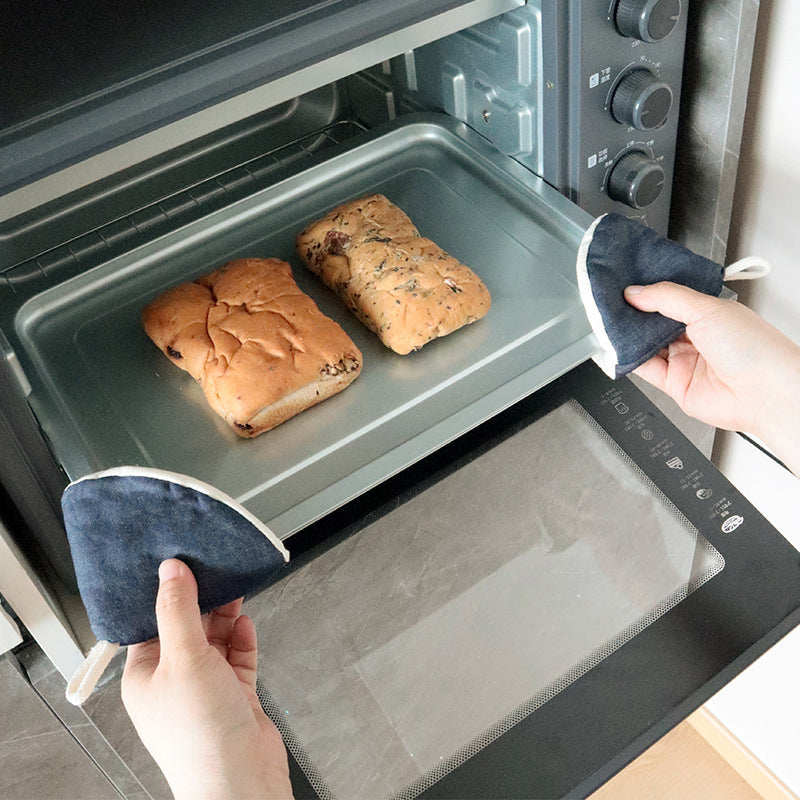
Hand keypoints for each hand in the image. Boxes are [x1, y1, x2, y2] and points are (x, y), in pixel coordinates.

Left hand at [121, 559, 292, 799]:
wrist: (240, 780)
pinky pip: (237, 658)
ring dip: (225, 617)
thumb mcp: (183, 659)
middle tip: (216, 570)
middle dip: (202, 601)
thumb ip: (179, 611)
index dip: (166, 594)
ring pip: (215, 641)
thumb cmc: (200, 734)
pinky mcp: (234, 696)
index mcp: (145, 676)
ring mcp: (205, 689)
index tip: (181, 564)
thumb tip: (171, 571)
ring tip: (236, 590)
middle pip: (186, 628)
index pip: (151, 623)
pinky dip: (242, 640)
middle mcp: (173, 681)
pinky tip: (246, 625)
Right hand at [624, 281, 799, 475]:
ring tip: (609, 323)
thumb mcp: (707, 309)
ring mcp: (685, 361)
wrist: (764, 393)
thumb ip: (667, 298)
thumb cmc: (754, 349)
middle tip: (611, 303)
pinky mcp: (675, 385)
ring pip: (646, 345)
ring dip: (628, 337)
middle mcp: (696, 336)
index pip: (670, 298)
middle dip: (633, 313)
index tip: (625, 285)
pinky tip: (617, 349)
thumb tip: (636, 292)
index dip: (648, 292)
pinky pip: (644, 369)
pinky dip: (628, 360)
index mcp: (709, 313)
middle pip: (654, 322)